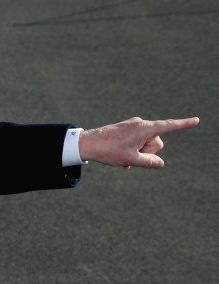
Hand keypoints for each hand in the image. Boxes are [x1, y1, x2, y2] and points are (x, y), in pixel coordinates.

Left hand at [78, 116, 199, 168]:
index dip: (183, 124)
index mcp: (145, 128)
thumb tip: (159, 163)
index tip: (196, 120)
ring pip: (146, 144)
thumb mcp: (132, 160)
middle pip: (156, 142)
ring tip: (123, 156)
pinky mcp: (126, 129)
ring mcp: (133, 126)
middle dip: (147, 152)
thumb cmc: (109, 150)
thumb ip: (149, 162)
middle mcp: (141, 124)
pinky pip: (137, 142)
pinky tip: (121, 158)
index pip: (169, 126)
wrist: (87, 144)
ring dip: (138, 153)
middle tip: (130, 155)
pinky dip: (132, 151)